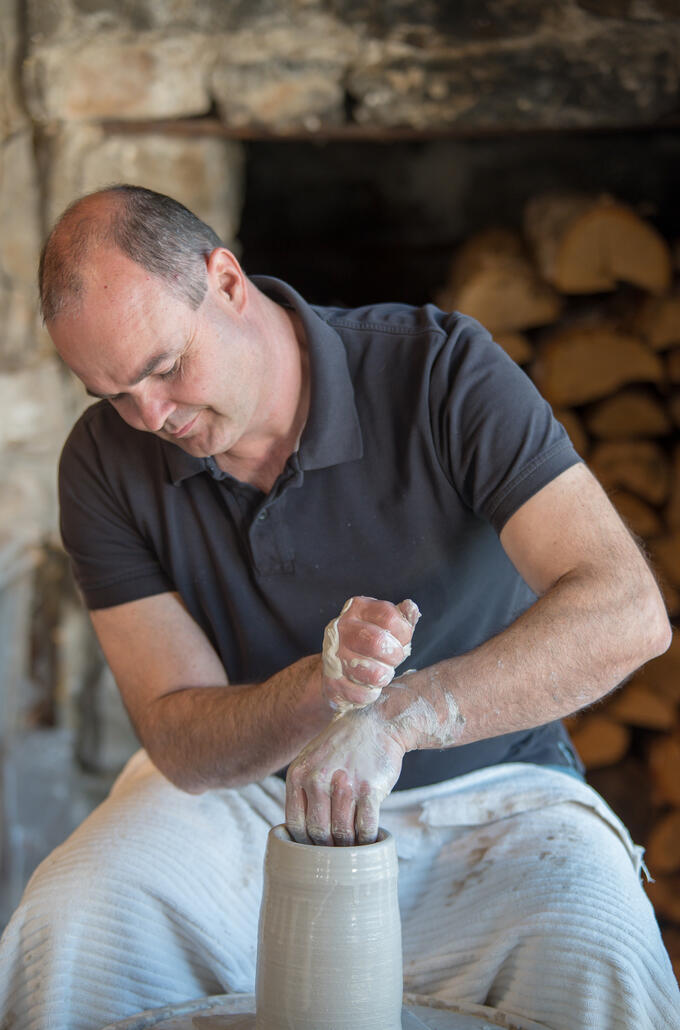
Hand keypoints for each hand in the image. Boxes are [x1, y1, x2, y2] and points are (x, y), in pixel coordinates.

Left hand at [285, 705, 405, 846]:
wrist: (376, 723)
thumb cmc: (342, 746)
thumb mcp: (311, 760)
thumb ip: (302, 791)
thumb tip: (299, 835)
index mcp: (298, 774)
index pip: (295, 824)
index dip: (305, 842)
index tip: (316, 847)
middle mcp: (318, 779)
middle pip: (318, 832)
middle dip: (327, 847)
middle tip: (336, 851)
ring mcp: (345, 785)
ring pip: (342, 833)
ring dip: (348, 845)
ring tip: (352, 846)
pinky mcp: (370, 790)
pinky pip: (365, 827)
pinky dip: (367, 839)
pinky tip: (368, 838)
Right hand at [321, 596, 419, 710]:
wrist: (337, 669)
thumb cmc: (371, 645)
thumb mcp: (388, 627)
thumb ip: (403, 618)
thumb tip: (410, 607)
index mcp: (358, 608)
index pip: (389, 616)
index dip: (404, 633)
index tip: (401, 640)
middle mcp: (341, 627)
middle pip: (378, 642)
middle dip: (395, 655)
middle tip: (393, 659)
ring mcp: (333, 654)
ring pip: (373, 673)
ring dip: (384, 676)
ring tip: (381, 673)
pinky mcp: (331, 682)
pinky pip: (362, 694)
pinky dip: (370, 694)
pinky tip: (366, 685)